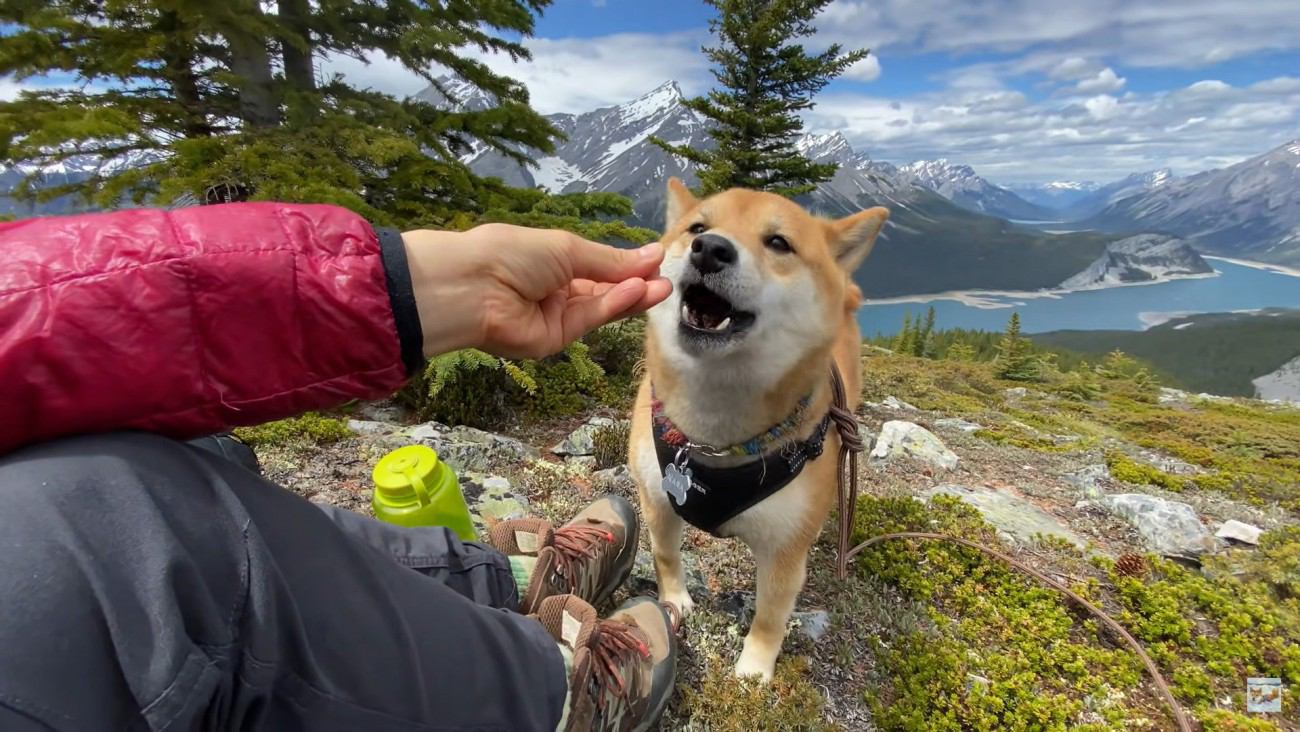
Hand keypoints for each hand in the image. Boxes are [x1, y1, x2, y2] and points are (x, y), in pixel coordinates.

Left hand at [402, 223, 671, 359]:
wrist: (472, 287)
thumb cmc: (512, 254)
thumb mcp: (567, 248)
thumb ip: (610, 260)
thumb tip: (651, 254)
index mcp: (554, 261)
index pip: (599, 265)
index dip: (627, 264)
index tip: (657, 259)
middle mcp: (557, 289)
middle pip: (605, 289)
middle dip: (636, 283)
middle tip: (667, 279)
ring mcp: (556, 316)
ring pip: (602, 307)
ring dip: (633, 296)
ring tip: (662, 287)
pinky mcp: (555, 339)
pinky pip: (590, 319)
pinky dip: (614, 306)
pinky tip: (638, 292)